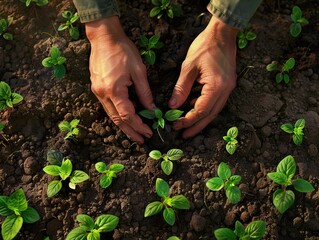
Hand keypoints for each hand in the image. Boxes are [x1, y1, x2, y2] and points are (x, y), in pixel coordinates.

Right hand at [85, 16, 154, 143]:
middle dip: (130, 131)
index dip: (139, 126)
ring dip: (123, 126)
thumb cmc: (123, 50)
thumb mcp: (139, 71)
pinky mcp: (97, 88)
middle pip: (117, 120)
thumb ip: (145, 92)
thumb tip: (152, 109)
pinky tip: (124, 119)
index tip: (149, 132)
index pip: (127, 115)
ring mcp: (97, 92)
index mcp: (114, 90)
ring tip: (135, 134)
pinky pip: (107, 107)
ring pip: (111, 115)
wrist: (103, 37)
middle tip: (142, 140)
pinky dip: (117, 115)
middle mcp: (103, 94)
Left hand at [169, 16, 238, 137]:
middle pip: (210, 115)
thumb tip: (172, 105)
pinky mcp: (227, 85)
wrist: (222, 34)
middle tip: (183, 135)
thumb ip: (181, 88)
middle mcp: (226, 91)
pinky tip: (195, 110)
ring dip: (201, 120)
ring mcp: (228, 88)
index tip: (176, 125)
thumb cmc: (205, 46)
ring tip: (188, 127)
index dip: (188, 120)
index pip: (201, 110)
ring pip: (214, 111)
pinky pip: (216, 102)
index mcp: (217, 86)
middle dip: (196, 126)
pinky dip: (205, 109)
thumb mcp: (188, 67)